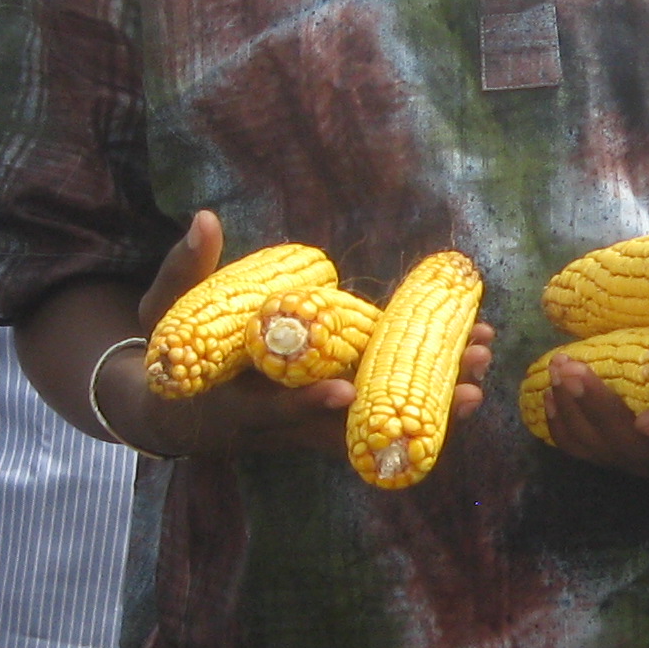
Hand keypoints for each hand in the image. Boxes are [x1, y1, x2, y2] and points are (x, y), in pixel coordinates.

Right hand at [105, 211, 497, 458]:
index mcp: (235, 404)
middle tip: (466, 385)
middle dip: (409, 407)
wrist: (176, 412)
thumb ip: (186, 270)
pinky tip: (467, 373)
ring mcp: (309, 427)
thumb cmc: (170, 354)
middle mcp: (281, 427)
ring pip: (376, 424)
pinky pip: (381, 414)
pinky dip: (424, 397)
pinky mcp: (330, 419)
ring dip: (432, 402)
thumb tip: (204, 219)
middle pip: (349, 428)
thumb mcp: (167, 311)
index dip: (306, 404)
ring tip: (482, 373)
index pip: (273, 411)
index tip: (343, 391)